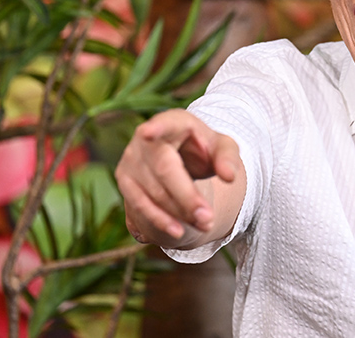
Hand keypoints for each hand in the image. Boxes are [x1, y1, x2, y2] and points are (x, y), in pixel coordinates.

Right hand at [115, 109, 241, 247]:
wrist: (181, 156)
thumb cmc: (203, 148)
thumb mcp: (222, 147)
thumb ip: (228, 158)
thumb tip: (230, 177)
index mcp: (172, 122)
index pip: (164, 124)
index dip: (156, 129)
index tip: (148, 133)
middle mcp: (145, 139)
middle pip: (164, 169)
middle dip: (186, 196)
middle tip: (208, 218)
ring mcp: (130, 160)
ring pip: (151, 191)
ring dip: (177, 213)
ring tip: (204, 225)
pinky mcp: (125, 181)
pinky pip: (139, 205)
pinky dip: (160, 220)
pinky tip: (178, 232)